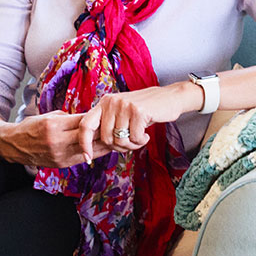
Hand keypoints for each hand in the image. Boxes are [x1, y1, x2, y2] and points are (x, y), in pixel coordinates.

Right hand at [0, 111, 110, 167]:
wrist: (14, 145)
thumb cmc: (32, 126)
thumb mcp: (50, 115)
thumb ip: (71, 117)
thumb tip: (92, 116)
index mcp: (54, 125)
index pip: (83, 122)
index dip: (99, 119)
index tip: (110, 115)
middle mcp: (57, 141)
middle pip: (89, 137)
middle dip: (105, 132)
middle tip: (120, 127)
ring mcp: (59, 155)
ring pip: (89, 150)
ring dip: (105, 145)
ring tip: (119, 138)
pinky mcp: (61, 164)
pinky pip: (83, 158)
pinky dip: (95, 153)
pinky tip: (105, 148)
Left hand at [78, 82, 202, 160]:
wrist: (170, 97)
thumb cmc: (145, 109)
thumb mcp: (122, 112)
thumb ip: (108, 124)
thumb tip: (93, 146)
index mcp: (104, 103)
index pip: (86, 125)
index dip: (85, 143)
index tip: (87, 158)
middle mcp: (111, 102)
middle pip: (106, 138)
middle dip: (119, 147)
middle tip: (131, 143)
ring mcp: (124, 105)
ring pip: (120, 140)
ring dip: (132, 145)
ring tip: (140, 138)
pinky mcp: (138, 111)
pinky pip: (135, 138)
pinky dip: (141, 141)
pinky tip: (147, 135)